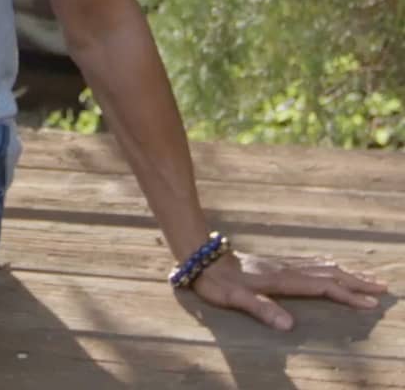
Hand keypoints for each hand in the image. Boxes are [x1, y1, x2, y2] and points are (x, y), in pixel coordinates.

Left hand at [190, 250, 387, 330]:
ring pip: (320, 267)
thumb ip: (260, 309)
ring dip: (345, 273)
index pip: (322, 286)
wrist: (200, 256)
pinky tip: (330, 268)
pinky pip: (309, 265)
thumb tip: (289, 326)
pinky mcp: (274, 265)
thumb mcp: (234, 298)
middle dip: (355, 281)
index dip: (347, 294)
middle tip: (383, 288)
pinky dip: (328, 268)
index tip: (371, 303)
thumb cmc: (215, 281)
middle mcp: (285, 269)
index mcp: (281, 280)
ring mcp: (280, 265)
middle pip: (327, 273)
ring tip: (366, 278)